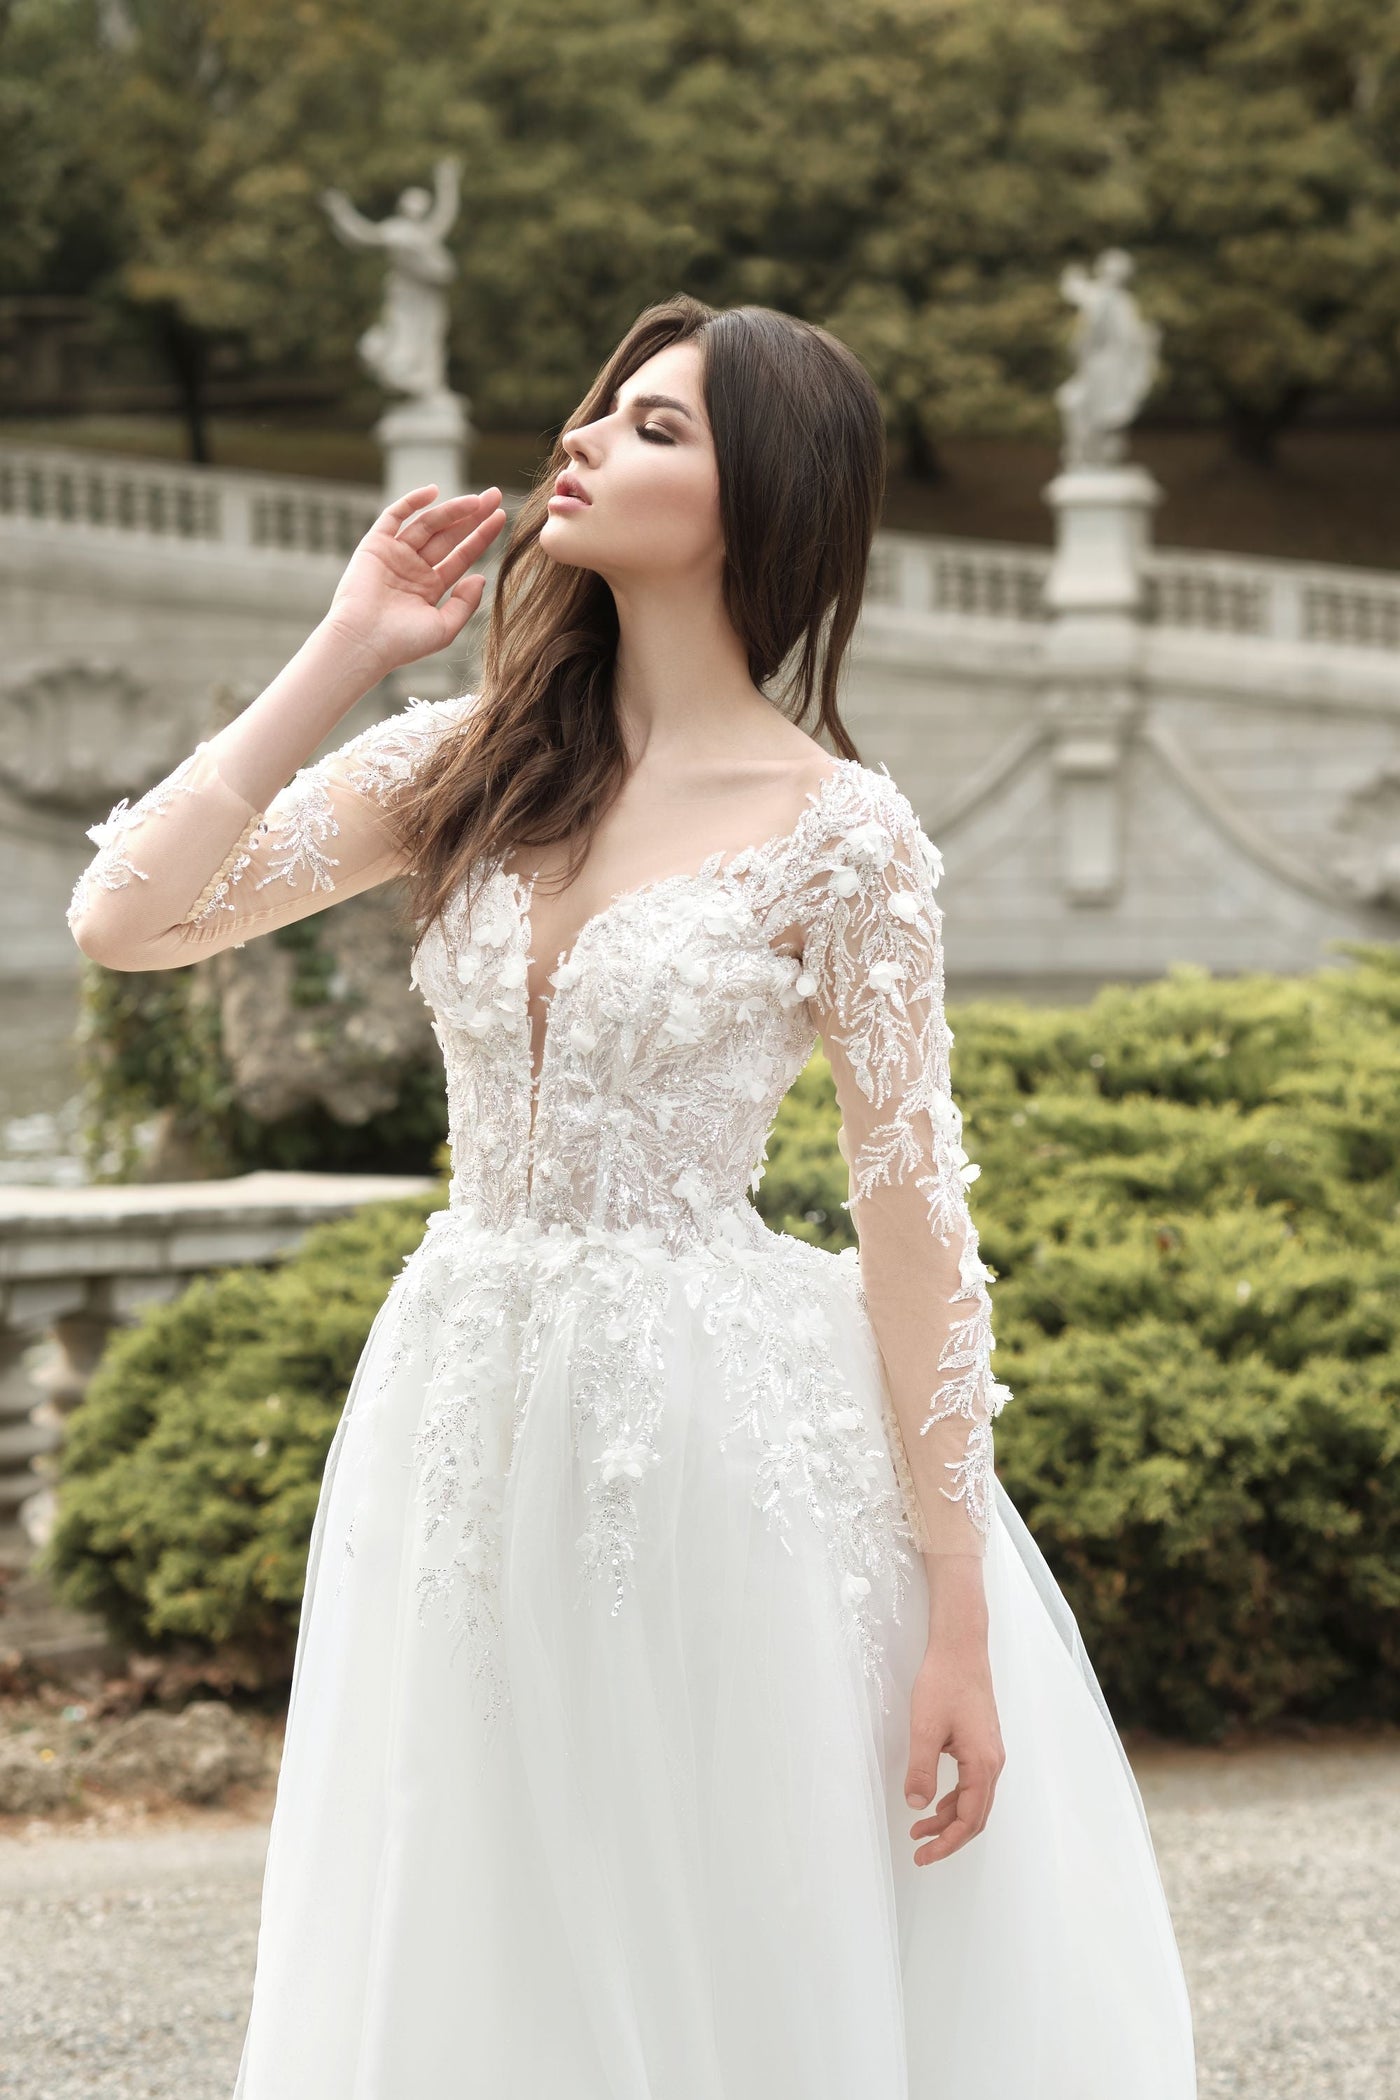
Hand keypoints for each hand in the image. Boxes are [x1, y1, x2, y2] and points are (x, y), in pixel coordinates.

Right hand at [322, 483, 506, 678]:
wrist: (363, 642)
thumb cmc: (402, 643)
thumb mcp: (444, 628)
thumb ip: (465, 604)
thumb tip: (481, 578)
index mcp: (430, 587)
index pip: (462, 556)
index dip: (481, 536)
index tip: (501, 518)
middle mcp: (414, 568)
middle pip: (449, 535)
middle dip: (472, 516)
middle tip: (495, 496)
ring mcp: (395, 554)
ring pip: (428, 524)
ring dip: (451, 510)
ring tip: (476, 500)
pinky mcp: (375, 545)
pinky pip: (393, 516)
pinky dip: (411, 502)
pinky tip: (434, 491)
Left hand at [904, 1623, 1004, 1865]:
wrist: (961, 1647)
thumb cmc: (944, 1682)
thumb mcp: (925, 1727)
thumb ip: (921, 1769)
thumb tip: (917, 1806)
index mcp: (982, 1764)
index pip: (968, 1819)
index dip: (946, 1843)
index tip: (922, 1854)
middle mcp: (993, 1762)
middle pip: (976, 1816)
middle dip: (949, 1837)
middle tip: (920, 1851)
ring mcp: (990, 1752)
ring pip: (974, 1800)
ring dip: (949, 1818)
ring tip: (919, 1828)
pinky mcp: (983, 1743)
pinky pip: (972, 1783)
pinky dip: (954, 1799)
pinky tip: (935, 1800)